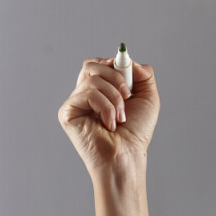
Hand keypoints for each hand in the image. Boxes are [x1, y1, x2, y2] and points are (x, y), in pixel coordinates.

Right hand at [58, 57, 159, 176]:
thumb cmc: (136, 133)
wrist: (127, 156)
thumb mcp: (149, 99)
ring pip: (92, 79)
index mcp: (101, 90)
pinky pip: (87, 93)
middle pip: (92, 65)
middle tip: (127, 97)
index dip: (114, 67)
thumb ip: (143, 74)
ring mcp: (75, 103)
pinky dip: (105, 107)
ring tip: (119, 118)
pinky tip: (108, 125)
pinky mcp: (67, 112)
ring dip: (114, 98)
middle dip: (116, 78)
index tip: (128, 84)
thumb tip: (127, 58)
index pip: (100, 64)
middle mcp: (85, 95)